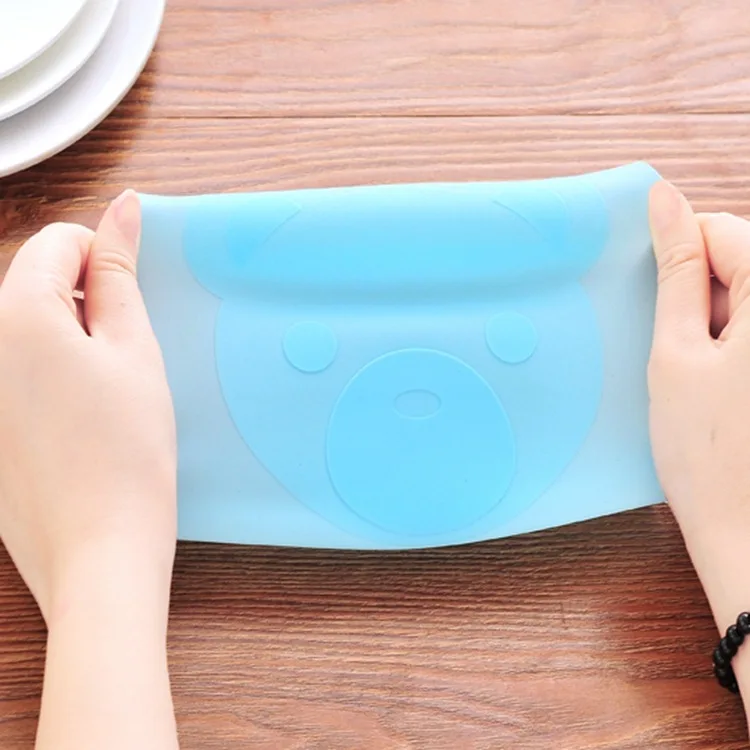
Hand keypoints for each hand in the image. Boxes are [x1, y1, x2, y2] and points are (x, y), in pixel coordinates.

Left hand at [0, 191, 176, 624]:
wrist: (99, 552)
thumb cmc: (127, 451)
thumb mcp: (134, 350)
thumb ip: (120, 272)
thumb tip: (120, 209)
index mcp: (15, 317)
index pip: (57, 243)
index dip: (105, 259)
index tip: (135, 301)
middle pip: (34, 284)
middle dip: (84, 300)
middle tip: (126, 353)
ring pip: (25, 331)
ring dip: (68, 339)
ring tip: (106, 392)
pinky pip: (15, 374)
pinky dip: (49, 376)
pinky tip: (80, 422)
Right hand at [648, 181, 749, 541]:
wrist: (748, 534)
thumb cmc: (707, 453)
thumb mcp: (676, 353)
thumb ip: (674, 272)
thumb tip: (665, 202)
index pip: (724, 229)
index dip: (678, 257)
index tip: (654, 297)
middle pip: (742, 260)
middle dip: (700, 291)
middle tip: (679, 350)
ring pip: (749, 296)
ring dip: (716, 321)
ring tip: (701, 375)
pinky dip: (732, 342)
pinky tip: (718, 384)